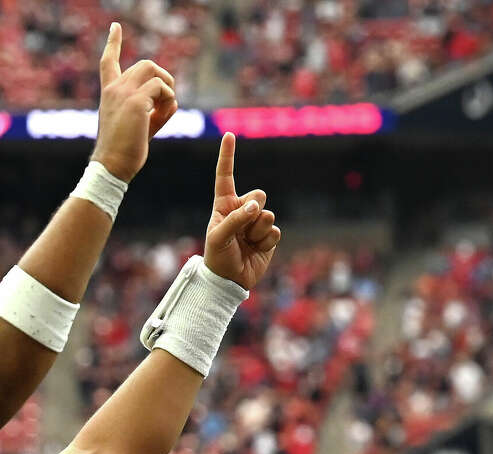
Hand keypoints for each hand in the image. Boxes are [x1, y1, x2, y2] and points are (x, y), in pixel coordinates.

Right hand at [89, 22, 178, 181]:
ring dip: (167, 85)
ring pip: (153, 69)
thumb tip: (173, 100)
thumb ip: (154, 111)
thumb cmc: (125, 152)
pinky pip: (162, 88)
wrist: (111, 166)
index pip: (108, 61)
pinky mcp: (136, 102)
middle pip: (145, 64)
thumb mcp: (140, 126)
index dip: (113, 43)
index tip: (115, 27)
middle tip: (166, 102)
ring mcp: (123, 93)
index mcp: (109, 93)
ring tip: (165, 107)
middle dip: (163, 79)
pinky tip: (164, 114)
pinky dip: (169, 99)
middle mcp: (114, 89)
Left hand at [204, 133, 280, 289]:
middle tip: (242, 228)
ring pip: (268, 214)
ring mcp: (256, 223)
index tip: (229, 135)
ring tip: (246, 243)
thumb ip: (235, 219)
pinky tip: (256, 249)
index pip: (225, 177)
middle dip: (253, 209)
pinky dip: (265, 241)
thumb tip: (257, 206)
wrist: (230, 280)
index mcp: (224, 205)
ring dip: (257, 230)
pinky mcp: (269, 236)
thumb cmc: (218, 256)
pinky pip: (274, 231)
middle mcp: (242, 210)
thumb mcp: (219, 237)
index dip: (227, 156)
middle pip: (259, 194)